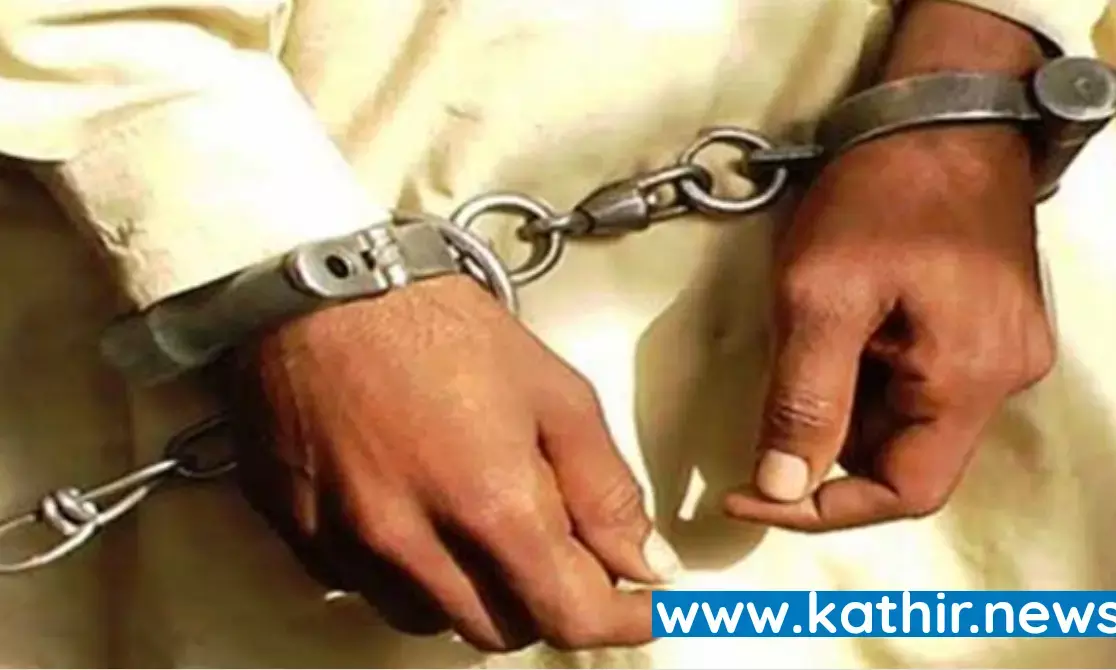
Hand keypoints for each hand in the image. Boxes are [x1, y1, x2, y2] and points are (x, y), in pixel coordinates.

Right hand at [222, 275, 680, 651]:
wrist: (320, 292)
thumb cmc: (436, 326)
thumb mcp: (554, 391)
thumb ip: (605, 488)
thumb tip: (643, 563)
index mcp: (490, 502)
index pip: (570, 615)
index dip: (622, 622)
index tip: (643, 611)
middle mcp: (416, 542)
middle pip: (503, 631)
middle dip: (544, 601)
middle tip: (558, 548)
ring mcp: (352, 547)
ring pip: (434, 620)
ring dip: (474, 593)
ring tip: (477, 521)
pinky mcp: (304, 539)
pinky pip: (370, 591)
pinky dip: (408, 573)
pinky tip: (418, 514)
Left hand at [724, 127, 1055, 531]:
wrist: (939, 110)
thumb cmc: (883, 190)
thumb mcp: (821, 295)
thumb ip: (804, 398)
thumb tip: (781, 485)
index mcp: (970, 376)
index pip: (903, 492)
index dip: (821, 508)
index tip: (751, 495)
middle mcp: (1002, 374)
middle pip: (906, 458)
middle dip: (828, 446)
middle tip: (770, 406)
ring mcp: (1001, 348)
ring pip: (908, 420)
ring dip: (845, 406)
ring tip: (806, 342)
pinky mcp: (986, 323)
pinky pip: (920, 381)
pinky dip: (867, 376)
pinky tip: (839, 330)